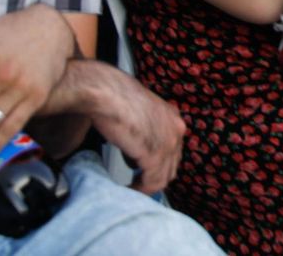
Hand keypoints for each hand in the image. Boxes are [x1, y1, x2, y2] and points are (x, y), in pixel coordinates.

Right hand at [61, 63, 185, 194]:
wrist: (105, 91)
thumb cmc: (113, 96)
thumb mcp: (135, 112)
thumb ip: (142, 128)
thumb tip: (133, 146)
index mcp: (171, 116)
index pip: (172, 148)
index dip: (157, 162)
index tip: (142, 171)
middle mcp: (176, 128)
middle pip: (171, 164)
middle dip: (154, 176)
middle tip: (135, 183)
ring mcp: (168, 142)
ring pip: (164, 176)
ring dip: (147, 186)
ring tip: (130, 189)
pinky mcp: (155, 154)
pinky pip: (153, 182)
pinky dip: (140, 190)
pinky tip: (127, 190)